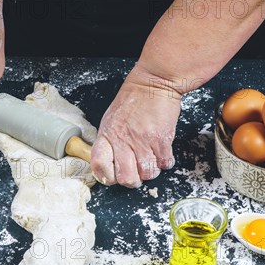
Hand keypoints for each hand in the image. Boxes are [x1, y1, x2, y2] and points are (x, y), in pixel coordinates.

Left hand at [90, 68, 180, 187]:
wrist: (154, 83)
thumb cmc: (133, 100)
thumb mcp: (111, 120)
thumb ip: (109, 142)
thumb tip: (108, 164)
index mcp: (108, 136)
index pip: (99, 166)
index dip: (106, 176)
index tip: (112, 176)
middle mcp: (123, 141)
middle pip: (126, 178)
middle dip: (132, 181)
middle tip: (136, 173)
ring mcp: (143, 142)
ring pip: (147, 174)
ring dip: (151, 171)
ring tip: (150, 159)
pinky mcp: (162, 140)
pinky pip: (164, 164)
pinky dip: (165, 162)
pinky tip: (161, 152)